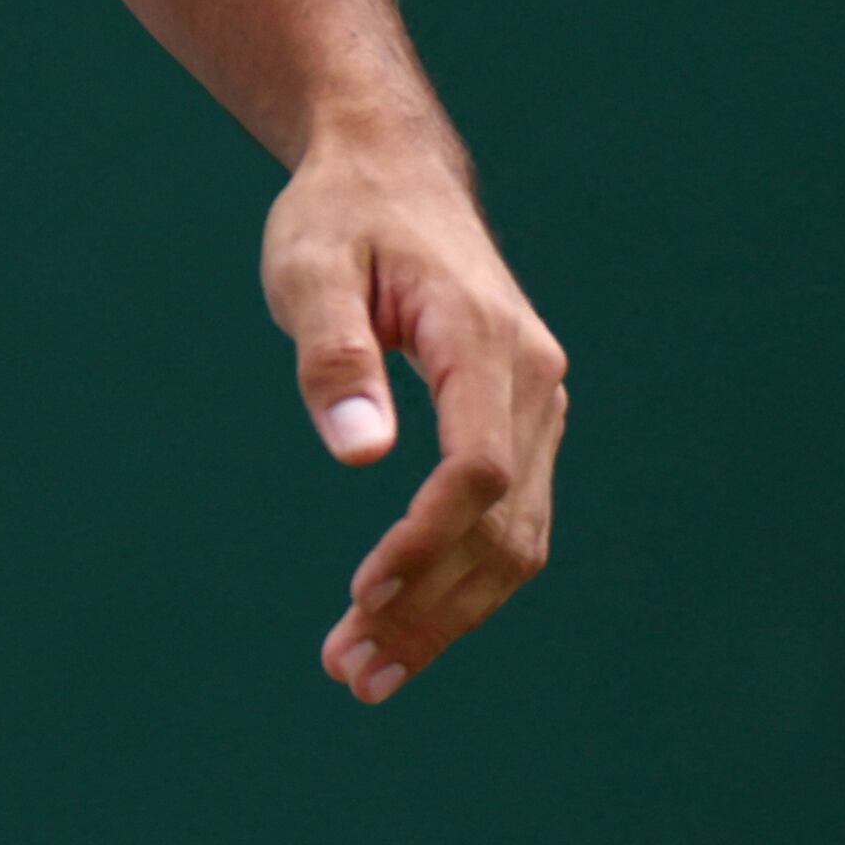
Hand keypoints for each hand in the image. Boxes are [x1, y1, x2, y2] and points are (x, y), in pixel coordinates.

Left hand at [262, 125, 567, 705]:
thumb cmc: (340, 214)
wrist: (389, 172)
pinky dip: (458, 579)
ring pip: (515, 540)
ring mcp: (536, 408)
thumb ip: (333, 353)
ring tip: (364, 671)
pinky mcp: (519, 425)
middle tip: (349, 672)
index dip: (425, 540)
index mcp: (485, 340)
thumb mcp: (308, 264)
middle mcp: (533, 382)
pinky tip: (400, 623)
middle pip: (505, 526)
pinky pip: (505, 521)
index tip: (362, 594)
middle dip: (433, 609)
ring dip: (447, 614)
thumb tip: (361, 456)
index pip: (477, 467)